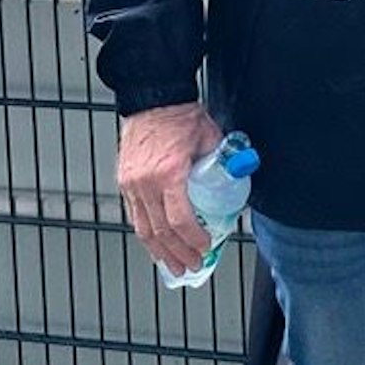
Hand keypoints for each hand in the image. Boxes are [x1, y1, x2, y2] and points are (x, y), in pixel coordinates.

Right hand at [116, 102, 222, 273]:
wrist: (153, 97)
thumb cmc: (180, 115)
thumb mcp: (210, 138)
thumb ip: (223, 161)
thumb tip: (239, 175)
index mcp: (169, 173)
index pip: (180, 220)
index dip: (193, 240)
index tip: (204, 248)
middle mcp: (146, 182)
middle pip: (161, 232)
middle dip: (177, 254)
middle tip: (191, 267)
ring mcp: (132, 183)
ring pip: (144, 229)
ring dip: (159, 252)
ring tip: (172, 266)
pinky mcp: (125, 181)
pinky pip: (134, 216)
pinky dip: (146, 234)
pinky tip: (156, 244)